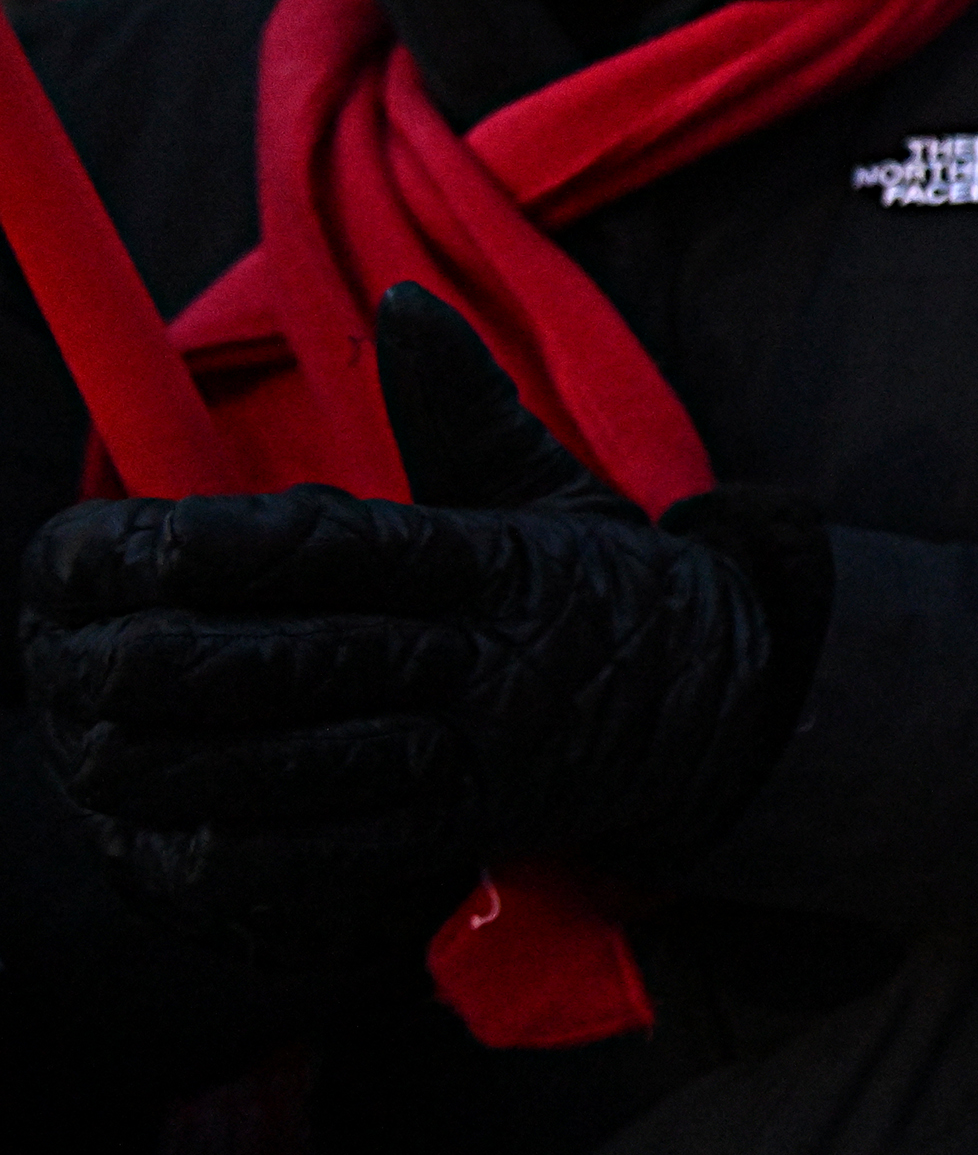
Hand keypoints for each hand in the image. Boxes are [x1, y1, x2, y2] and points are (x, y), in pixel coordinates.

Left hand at [23, 287, 828, 958]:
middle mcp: (486, 659)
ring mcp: (481, 754)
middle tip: (73, 658)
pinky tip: (175, 833)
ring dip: (192, 761)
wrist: (728, 712)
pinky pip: (354, 851)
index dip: (234, 547)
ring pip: (317, 759)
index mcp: (495, 563)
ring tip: (94, 746)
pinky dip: (260, 850)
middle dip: (183, 661)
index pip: (349, 549)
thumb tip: (403, 303)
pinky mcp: (472, 830)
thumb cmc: (607, 589)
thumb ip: (464, 403)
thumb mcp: (550, 485)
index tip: (135, 538)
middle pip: (314, 656)